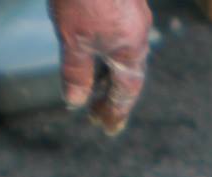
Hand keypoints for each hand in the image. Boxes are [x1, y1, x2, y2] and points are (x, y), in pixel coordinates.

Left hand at [48, 0, 152, 135]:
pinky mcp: (122, 2)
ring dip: (107, 73)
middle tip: (97, 115)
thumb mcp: (74, 39)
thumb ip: (76, 72)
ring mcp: (132, 16)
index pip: (126, 90)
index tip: (108, 128)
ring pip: (122, 53)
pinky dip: (106, 52)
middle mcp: (137, 33)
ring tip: (91, 87)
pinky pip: (118, 36)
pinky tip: (92, 51)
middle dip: (111, 95)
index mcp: (131, 48)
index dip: (116, 110)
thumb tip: (76, 101)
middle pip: (127, 73)